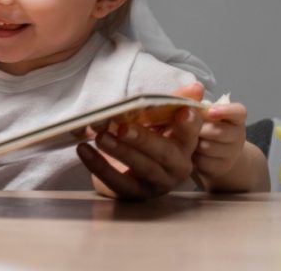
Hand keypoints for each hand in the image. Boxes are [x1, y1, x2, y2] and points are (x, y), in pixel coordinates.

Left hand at [77, 82, 203, 199]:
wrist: (131, 171)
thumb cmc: (149, 140)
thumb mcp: (160, 121)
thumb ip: (173, 102)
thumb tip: (196, 86)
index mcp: (184, 147)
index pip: (190, 134)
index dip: (189, 125)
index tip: (184, 111)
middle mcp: (175, 167)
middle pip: (163, 153)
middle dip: (143, 139)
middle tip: (122, 127)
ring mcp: (155, 183)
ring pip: (140, 168)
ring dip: (120, 152)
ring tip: (101, 137)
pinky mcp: (133, 193)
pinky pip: (116, 182)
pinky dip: (98, 166)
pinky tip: (84, 150)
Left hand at [195, 101, 246, 183]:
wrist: (217, 156)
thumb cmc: (205, 127)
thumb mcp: (203, 114)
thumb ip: (198, 105)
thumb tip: (191, 95)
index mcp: (235, 118)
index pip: (238, 112)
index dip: (225, 111)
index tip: (210, 111)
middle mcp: (238, 135)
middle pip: (216, 131)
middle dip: (197, 129)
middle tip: (185, 126)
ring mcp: (232, 153)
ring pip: (207, 147)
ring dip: (193, 143)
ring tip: (188, 139)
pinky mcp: (222, 168)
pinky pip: (202, 161)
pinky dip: (192, 157)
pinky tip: (191, 153)